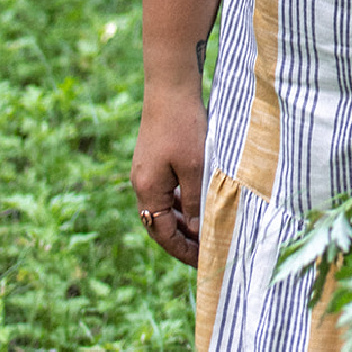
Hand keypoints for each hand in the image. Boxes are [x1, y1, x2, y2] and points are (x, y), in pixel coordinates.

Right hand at [131, 86, 206, 267]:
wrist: (170, 88)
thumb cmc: (184, 126)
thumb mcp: (196, 167)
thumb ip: (196, 201)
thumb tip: (197, 232)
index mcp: (148, 191)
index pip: (163, 234)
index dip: (184, 251)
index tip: (206, 263)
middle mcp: (142, 185)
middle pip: (161, 225)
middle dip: (183, 242)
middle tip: (209, 254)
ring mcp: (146, 173)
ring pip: (165, 209)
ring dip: (184, 223)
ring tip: (208, 234)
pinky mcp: (154, 161)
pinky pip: (167, 193)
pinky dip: (182, 204)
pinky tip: (200, 206)